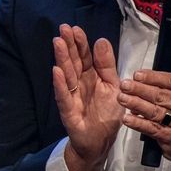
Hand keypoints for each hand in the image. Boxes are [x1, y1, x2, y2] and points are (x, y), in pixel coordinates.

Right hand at [52, 24, 123, 170]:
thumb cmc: (106, 114)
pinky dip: (60, 84)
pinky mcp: (68, 110)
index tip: (75, 28)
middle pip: (73, 62)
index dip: (80, 43)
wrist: (100, 141)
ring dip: (62, 59)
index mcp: (91, 77)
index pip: (85, 56)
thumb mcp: (113, 86)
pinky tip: (56, 72)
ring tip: (57, 43)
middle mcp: (79, 83)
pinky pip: (64, 96)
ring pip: (67, 74)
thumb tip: (101, 41)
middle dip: (68, 45)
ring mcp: (72, 96)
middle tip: (62, 29)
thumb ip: (107, 65)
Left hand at [118, 70, 170, 170]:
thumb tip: (143, 83)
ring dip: (135, 104)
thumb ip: (170, 91)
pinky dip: (138, 123)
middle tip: (125, 85)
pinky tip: (127, 118)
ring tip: (122, 98)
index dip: (153, 77)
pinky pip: (152, 128)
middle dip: (139, 89)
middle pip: (161, 95)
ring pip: (155, 111)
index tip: (138, 75)